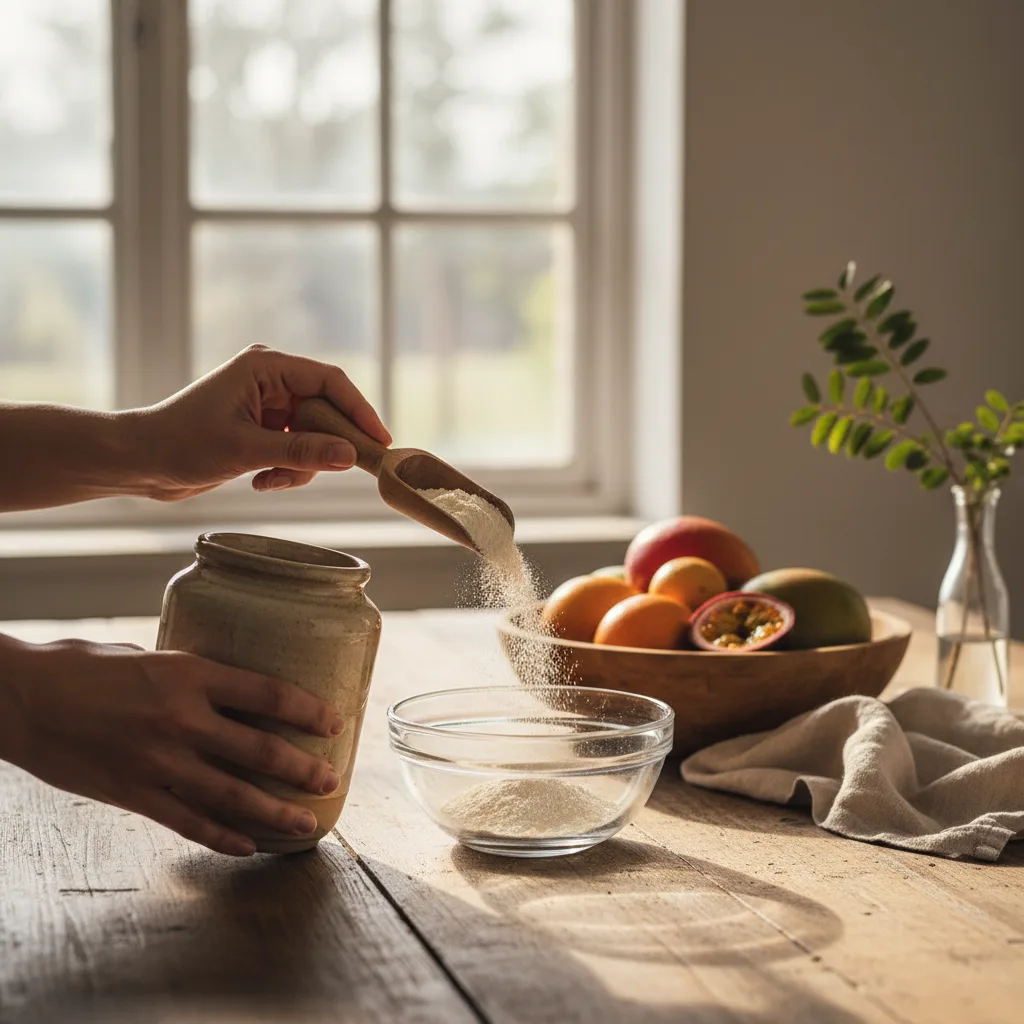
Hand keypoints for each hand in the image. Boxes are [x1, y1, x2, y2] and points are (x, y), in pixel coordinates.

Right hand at [0, 634, 344, 855]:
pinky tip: (250, 845)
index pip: (266, 694)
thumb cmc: (79, 667)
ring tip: (307, 823)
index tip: (334, 721)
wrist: (16, 700)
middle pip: (259, 750)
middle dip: (302, 768)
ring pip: (233, 795)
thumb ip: (187, 675)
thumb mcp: (145, 655)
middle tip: (331, 779)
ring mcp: (158, 762)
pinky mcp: (134, 795)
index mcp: (188, 674)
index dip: (308, 710)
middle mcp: (180, 720)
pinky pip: (189, 823)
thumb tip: (223, 688)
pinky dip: (224, 837)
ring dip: (276, 811)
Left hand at [136, 344, 391, 500]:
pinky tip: (260, 481)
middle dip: (326, 445)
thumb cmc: (181, 444)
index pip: (330, 381)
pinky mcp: (261, 428)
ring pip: (313, 435)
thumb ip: (301, 452)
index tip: (379, 442)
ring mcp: (266, 404)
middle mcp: (270, 380)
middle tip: (338, 470)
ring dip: (301, 464)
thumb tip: (349, 455)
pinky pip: (296, 449)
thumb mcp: (246, 450)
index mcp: (265, 366)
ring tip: (271, 481)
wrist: (139, 461)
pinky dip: (287, 469)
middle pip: (326, 410)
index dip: (359, 410)